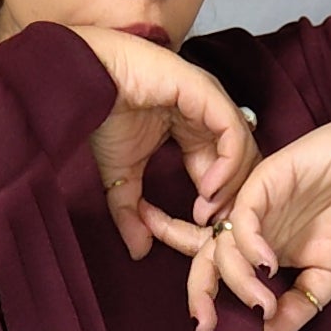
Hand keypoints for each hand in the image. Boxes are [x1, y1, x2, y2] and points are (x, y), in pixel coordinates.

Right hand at [70, 26, 260, 259]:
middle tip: (214, 226)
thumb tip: (138, 251)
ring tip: (208, 211)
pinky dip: (228, 166)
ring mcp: (212, 102)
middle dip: (231, 198)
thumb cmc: (103, 116)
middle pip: (242, 161)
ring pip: (244, 150)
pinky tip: (208, 190)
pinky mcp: (208, 94)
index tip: (204, 229)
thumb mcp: (121, 178)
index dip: (219, 202)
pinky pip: (234, 134)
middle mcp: (209, 114)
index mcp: (194, 130)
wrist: (86, 80)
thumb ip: (131, 214)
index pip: (223, 169)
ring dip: (231, 187)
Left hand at [139, 108, 330, 330]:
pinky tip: (268, 264)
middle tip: (204, 323)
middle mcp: (251, 227)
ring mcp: (255, 204)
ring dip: (239, 279)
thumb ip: (300, 305)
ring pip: (223, 243)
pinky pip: (243, 215)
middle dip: (198, 291)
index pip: (217, 271)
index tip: (205, 329)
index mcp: (260, 248)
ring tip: (265, 302)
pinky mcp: (264, 180)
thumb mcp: (329, 273)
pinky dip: (249, 244)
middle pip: (206, 257)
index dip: (203, 298)